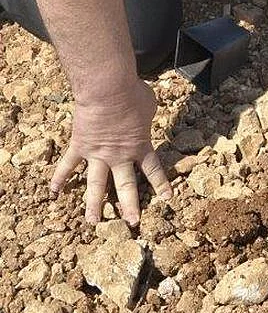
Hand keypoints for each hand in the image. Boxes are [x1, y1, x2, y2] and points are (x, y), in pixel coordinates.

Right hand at [50, 80, 171, 225]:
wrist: (107, 89)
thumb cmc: (132, 94)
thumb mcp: (149, 105)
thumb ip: (146, 116)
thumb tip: (144, 113)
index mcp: (139, 145)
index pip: (152, 169)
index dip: (161, 184)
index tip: (167, 199)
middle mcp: (118, 156)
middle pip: (125, 186)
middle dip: (130, 206)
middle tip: (132, 223)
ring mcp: (97, 154)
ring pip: (96, 185)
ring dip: (93, 205)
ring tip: (92, 222)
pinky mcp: (79, 146)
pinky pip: (68, 165)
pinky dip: (59, 178)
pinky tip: (53, 193)